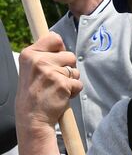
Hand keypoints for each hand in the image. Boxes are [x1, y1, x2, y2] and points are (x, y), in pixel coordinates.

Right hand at [16, 34, 81, 154]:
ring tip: (57, 89)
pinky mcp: (63, 84)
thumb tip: (60, 45)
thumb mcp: (30, 69)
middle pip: (69, 55)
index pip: (53, 38)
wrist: (32, 117)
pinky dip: (74, 91)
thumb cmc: (33, 94)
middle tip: (56, 79)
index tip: (59, 55)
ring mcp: (52, 72)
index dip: (60, 47)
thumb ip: (43, 56)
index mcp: (30, 54)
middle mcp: (40, 61)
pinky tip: (62, 96)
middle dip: (67, 67)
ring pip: (74, 70)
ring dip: (71, 80)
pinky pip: (78, 84)